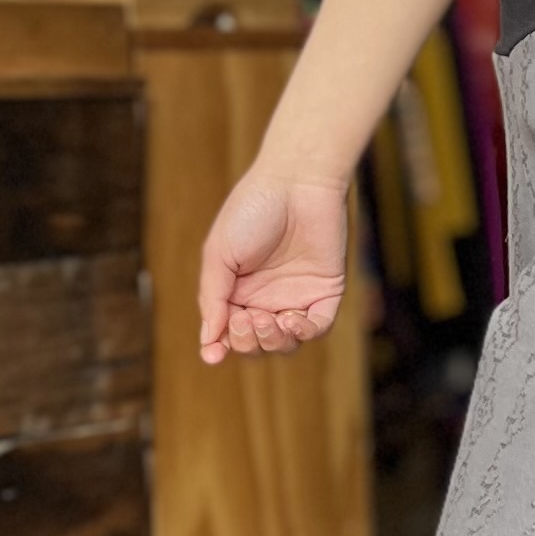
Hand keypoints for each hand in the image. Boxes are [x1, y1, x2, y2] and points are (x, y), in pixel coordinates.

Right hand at [198, 166, 351, 362]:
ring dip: (272, 341)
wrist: (295, 181)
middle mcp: (267, 298)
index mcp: (237, 290)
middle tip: (245, 317)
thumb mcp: (219, 253)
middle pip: (256, 344)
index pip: (228, 333)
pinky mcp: (326, 291)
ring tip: (265, 318)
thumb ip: (213, 297)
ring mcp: (297, 296)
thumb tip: (208, 342)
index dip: (221, 347)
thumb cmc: (251, 210)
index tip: (212, 354)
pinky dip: (302, 333)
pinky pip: (316, 327)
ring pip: (285, 343)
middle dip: (246, 341)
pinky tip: (290, 319)